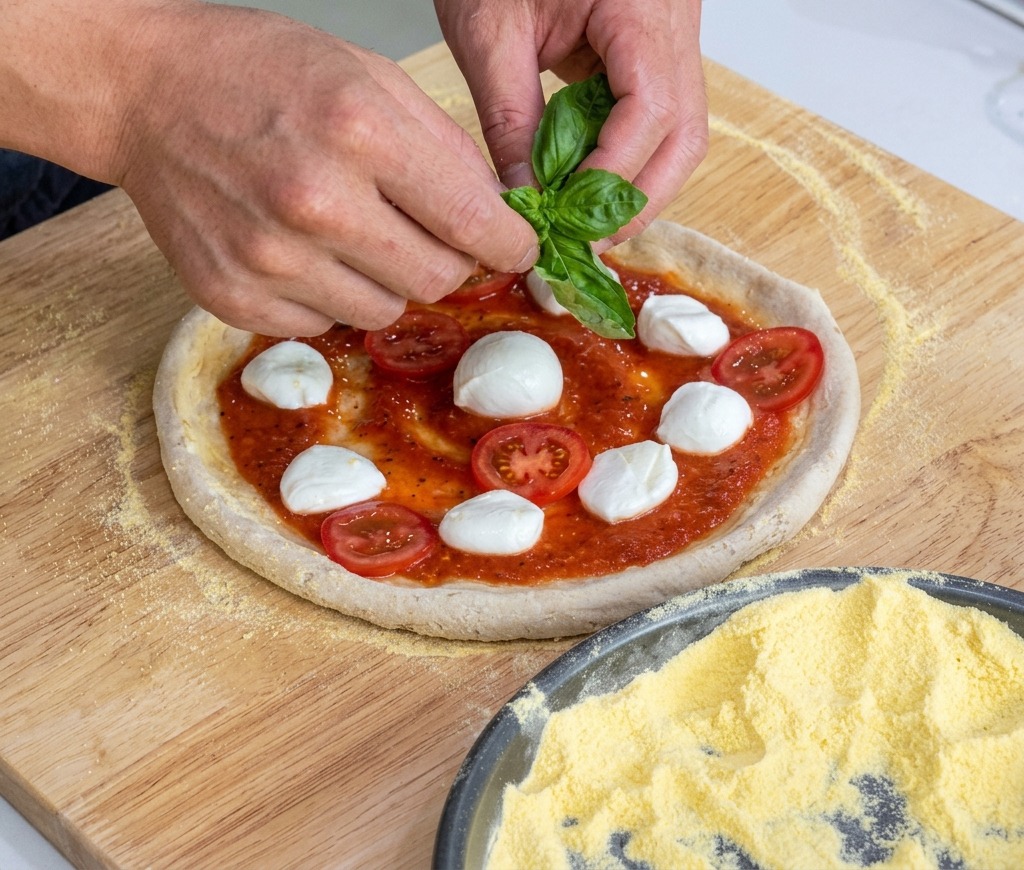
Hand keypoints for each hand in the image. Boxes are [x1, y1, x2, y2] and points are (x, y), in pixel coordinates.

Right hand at [109, 5, 538, 334]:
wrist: (147, 94)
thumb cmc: (260, 75)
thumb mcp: (369, 76)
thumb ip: (446, 149)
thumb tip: (497, 219)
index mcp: (360, 132)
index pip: (473, 224)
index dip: (509, 245)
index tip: (514, 248)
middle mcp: (315, 203)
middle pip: (436, 281)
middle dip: (447, 260)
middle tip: (422, 232)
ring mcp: (269, 259)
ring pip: (385, 312)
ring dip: (385, 280)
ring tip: (349, 232)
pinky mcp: (234, 298)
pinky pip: (325, 325)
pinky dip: (329, 296)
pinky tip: (302, 250)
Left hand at [434, 0, 707, 246]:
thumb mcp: (490, 29)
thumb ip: (510, 118)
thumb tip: (524, 198)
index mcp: (642, 7)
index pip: (650, 110)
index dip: (612, 176)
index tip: (570, 221)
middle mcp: (674, 24)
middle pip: (684, 137)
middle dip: (637, 198)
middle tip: (586, 240)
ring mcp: (671, 39)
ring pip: (678, 135)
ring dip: (634, 186)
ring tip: (584, 220)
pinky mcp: (653, 52)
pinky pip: (654, 119)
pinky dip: (623, 158)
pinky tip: (584, 182)